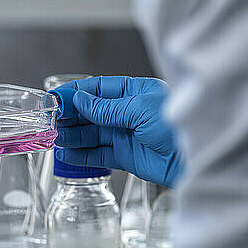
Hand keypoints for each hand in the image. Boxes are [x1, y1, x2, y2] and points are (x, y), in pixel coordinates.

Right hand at [53, 76, 182, 186]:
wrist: (197, 157)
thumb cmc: (177, 125)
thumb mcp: (139, 109)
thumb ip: (107, 108)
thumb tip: (80, 100)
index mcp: (134, 92)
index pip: (98, 89)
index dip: (75, 93)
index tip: (54, 98)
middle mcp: (128, 112)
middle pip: (91, 112)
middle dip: (70, 116)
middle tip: (50, 121)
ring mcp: (126, 135)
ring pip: (92, 134)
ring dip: (72, 136)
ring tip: (54, 138)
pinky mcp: (127, 156)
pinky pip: (99, 154)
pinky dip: (82, 155)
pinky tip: (66, 154)